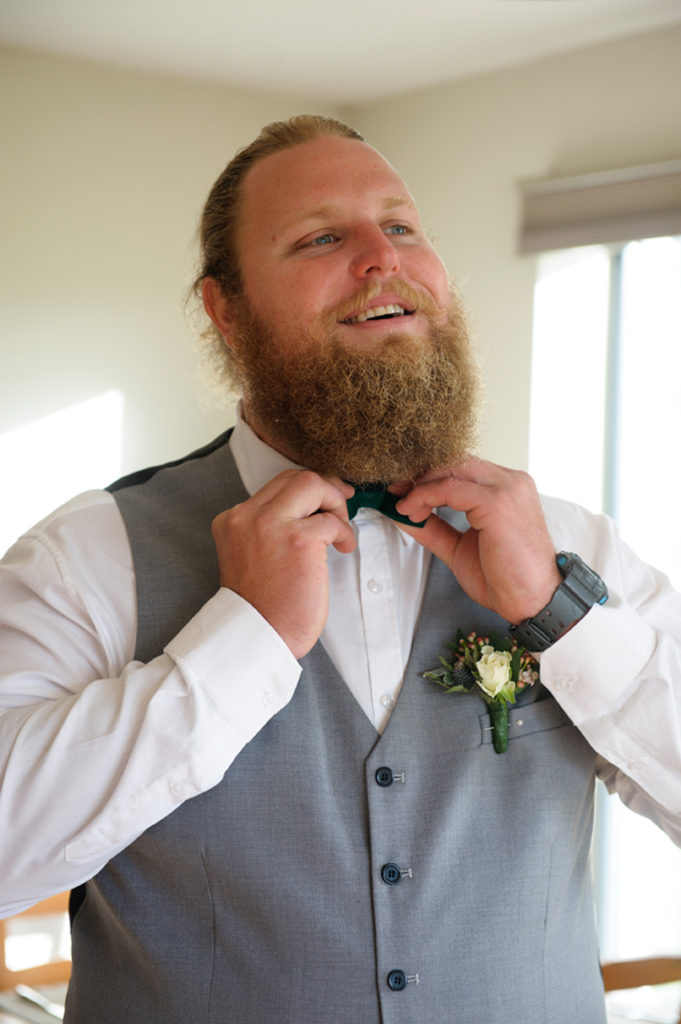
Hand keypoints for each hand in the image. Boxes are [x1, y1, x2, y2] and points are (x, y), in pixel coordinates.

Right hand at [212, 470, 355, 658]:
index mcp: (232, 520)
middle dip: (324, 489)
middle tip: (339, 508)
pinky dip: (344, 532)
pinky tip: (343, 548)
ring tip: (339, 531)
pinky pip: (331, 520)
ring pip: (312, 484)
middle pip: (295, 477)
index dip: (305, 491)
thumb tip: (310, 508)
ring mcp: (272, 526)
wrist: (257, 638)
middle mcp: (247, 517)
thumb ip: (267, 530)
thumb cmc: (262, 605)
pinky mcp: (299, 541)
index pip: (275, 486)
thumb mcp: (250, 556)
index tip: (322, 502)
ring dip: (335, 503)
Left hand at [394, 459, 560, 623]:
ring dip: (419, 486)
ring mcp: (506, 489)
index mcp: (507, 487)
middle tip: (393, 491)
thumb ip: (434, 526)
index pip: (461, 467)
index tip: (400, 489)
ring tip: (402, 506)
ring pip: (450, 470)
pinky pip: (449, 488)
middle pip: (454, 461)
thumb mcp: (459, 547)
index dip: (428, 475)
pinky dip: (424, 497)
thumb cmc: (505, 578)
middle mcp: (510, 481)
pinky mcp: (497, 503)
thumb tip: (403, 513)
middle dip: (419, 475)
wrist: (532, 602)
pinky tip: (411, 512)